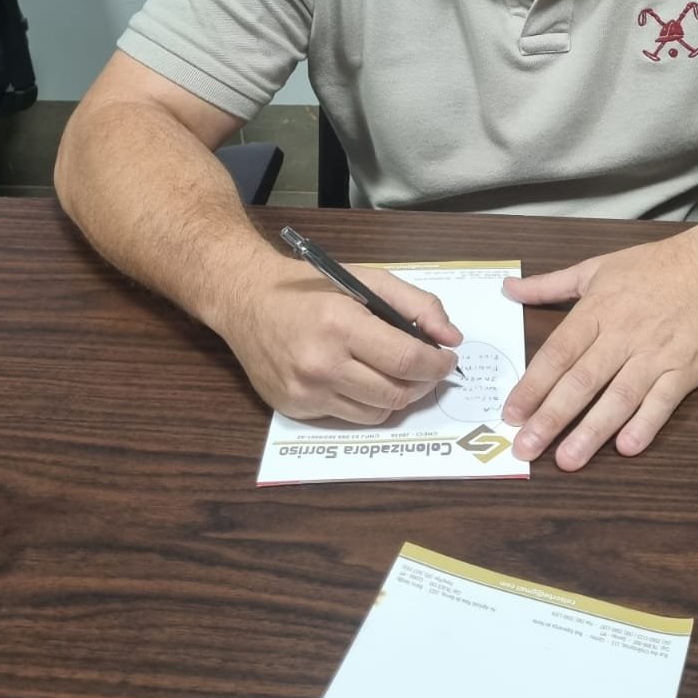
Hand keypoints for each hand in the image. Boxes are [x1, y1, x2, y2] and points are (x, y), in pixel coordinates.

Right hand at [225, 254, 462, 423]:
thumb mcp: (367, 280)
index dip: (437, 365)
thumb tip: (451, 338)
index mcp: (341, 325)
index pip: (406, 360)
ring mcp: (306, 392)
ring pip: (376, 413)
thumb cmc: (311, 288)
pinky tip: (362, 380)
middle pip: (395, 394)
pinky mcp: (294, 409)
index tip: (447, 359)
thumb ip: (416, 305)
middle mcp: (322, 365)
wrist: (246, 302)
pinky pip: (348, 417)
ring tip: (397, 375)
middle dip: (423, 384)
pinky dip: (366, 403)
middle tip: (428, 369)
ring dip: (397, 397)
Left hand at [501, 223, 697, 469]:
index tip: (511, 413)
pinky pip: (663, 401)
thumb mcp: (596, 268)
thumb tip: (508, 288)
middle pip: (582, 380)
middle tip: (527, 447)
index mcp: (597, 310)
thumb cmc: (652, 267)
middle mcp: (623, 334)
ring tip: (568, 459)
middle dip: (552, 417)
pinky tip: (627, 447)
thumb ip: (549, 285)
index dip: (533, 385)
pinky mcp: (685, 369)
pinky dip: (646, 424)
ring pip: (619, 396)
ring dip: (592, 431)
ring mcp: (656, 354)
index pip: (558, 353)